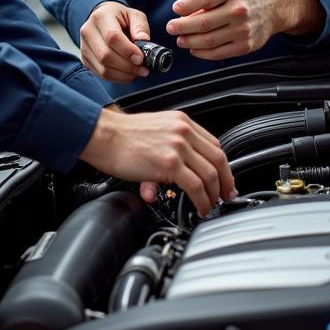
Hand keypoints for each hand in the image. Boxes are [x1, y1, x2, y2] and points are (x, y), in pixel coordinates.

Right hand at [79, 0, 151, 83]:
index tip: (141, 58)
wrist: (102, 18)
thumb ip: (140, 27)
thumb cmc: (119, 17)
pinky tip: (127, 73)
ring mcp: (84, 47)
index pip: (112, 37)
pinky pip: (101, 74)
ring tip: (137, 71)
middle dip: (127, 66)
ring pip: (103, 68)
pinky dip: (117, 77)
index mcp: (100, 17)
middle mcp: (88, 32)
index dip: (127, 50)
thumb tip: (143, 41)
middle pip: (106, 56)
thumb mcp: (134, 15)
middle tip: (142, 68)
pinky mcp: (85, 59)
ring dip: (124, 74)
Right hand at [80, 107, 235, 216]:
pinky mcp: (169, 164)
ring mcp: (178, 147)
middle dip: (226, 182)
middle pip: (218, 159)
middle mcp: (183, 131)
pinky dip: (203, 200)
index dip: (223, 165)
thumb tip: (177, 174)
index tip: (224, 178)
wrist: (103, 136)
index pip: (214, 144)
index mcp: (181, 122)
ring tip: (210, 205)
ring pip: (210, 174)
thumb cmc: (121, 135)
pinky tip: (200, 207)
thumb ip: (170, 149)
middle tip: (226, 196)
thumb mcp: (154, 132)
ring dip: (214, 194)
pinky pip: (196, 186)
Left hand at [166, 0, 322, 59]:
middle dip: (181, 27)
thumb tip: (183, 12)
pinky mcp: (246, 46)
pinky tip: (194, 48)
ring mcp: (243, 30)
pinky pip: (219, 53)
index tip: (175, 9)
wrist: (275, 5)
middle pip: (203, 23)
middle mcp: (238, 10)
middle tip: (171, 27)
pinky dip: (202, 53)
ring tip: (181, 39)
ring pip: (208, 41)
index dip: (186, 6)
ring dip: (189, 42)